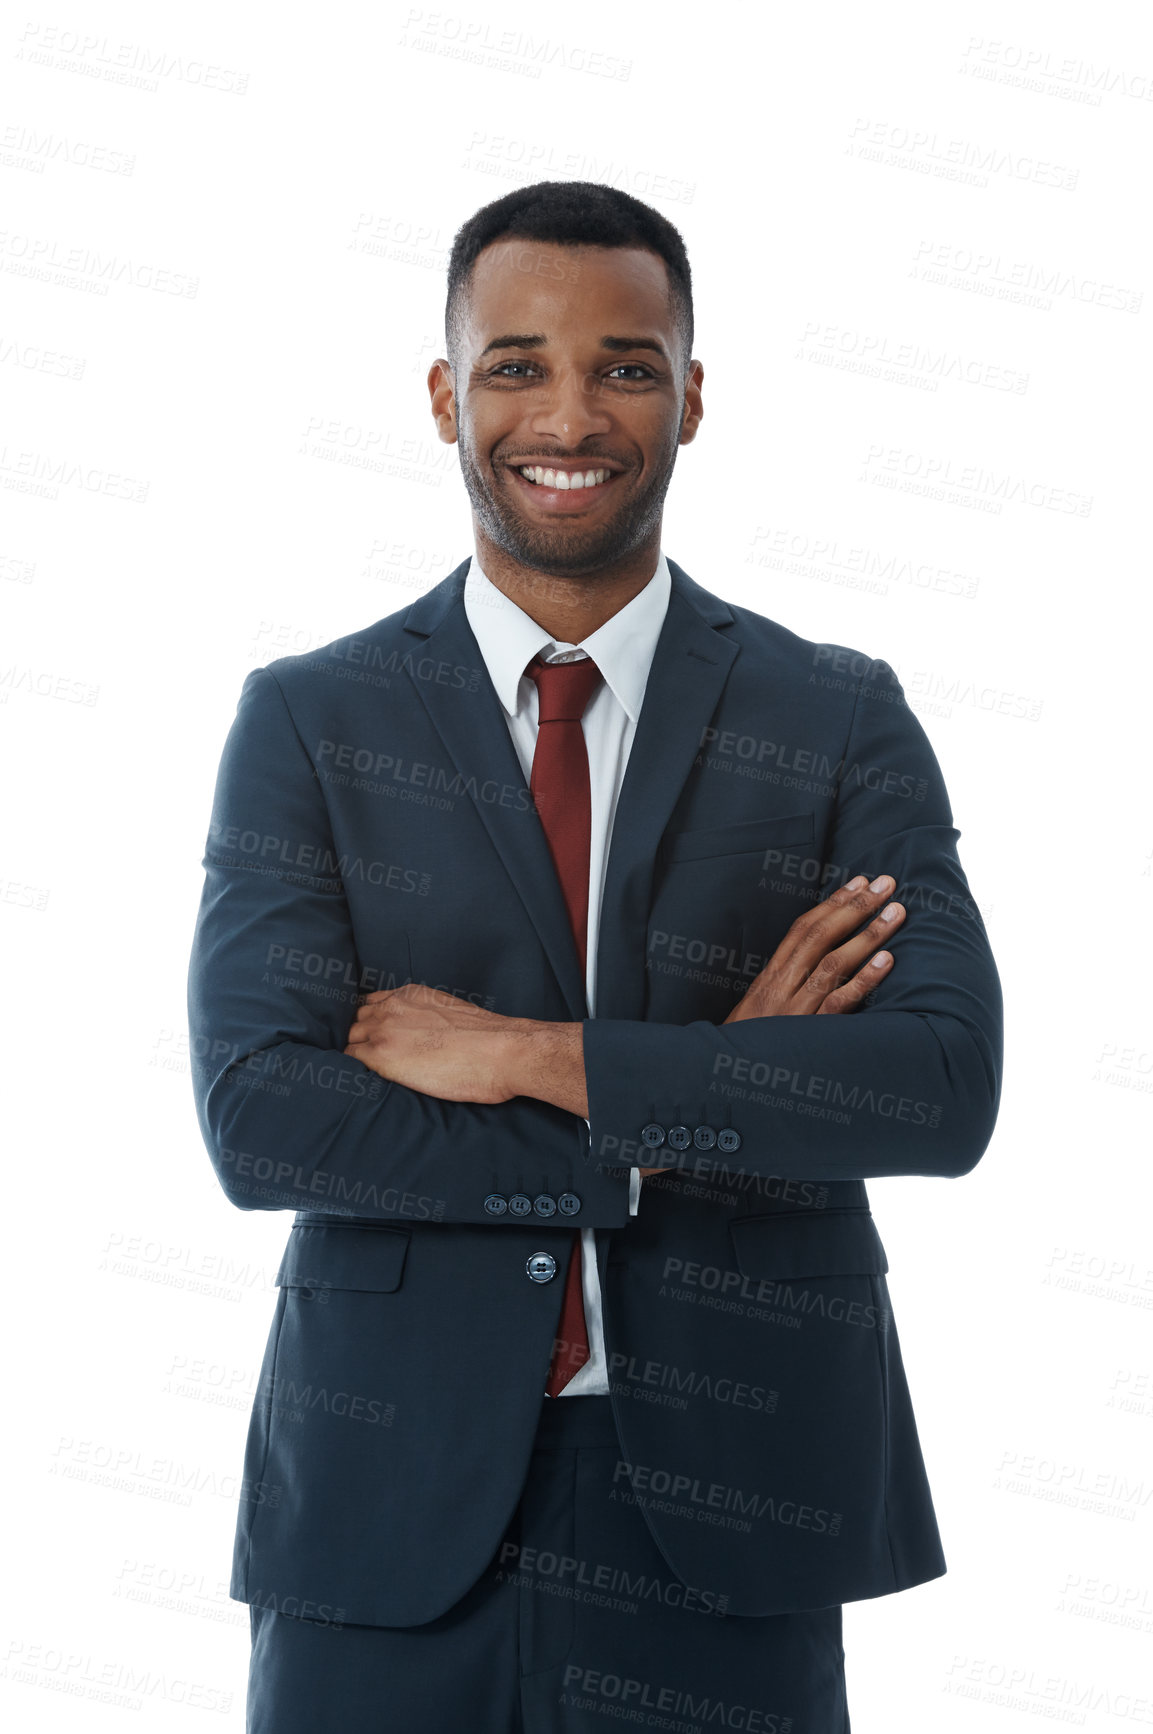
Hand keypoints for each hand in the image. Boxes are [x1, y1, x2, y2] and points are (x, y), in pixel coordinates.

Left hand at [344, 983, 522, 1103]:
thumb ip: (428, 1017)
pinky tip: (363, 1083)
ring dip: (356, 1054)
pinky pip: (349, 1061)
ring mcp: (383, 1029)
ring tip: (365, 1073)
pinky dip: (352, 1071)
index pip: (372, 1003)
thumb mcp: (452, 1013)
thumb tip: (425, 1038)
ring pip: (350, 1039)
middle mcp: (392, 1006)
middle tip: (370, 1059)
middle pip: (357, 1020)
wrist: (500, 1050)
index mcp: (410, 994)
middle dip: (360, 1037)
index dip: (371, 1022)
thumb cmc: (488, 1039)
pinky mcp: (380, 1056)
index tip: (375, 1037)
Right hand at [637, 872, 902, 1174]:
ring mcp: (794, 1010)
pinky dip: (864, 981)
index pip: (803, 929)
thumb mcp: (760, 1012)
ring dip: (868, 935)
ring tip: (896, 913)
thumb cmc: (745, 1051)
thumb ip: (786, 987)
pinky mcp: (808, 1035)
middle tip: (887, 883)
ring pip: (833, 964)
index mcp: (769, 978)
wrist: (719, 1086)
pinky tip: (887, 962)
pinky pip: (838, 1003)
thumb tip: (819, 964)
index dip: (832, 903)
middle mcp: (781, 987)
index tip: (858, 882)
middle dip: (856, 906)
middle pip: (820, 936)